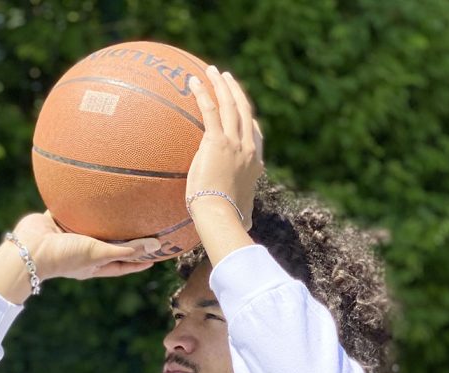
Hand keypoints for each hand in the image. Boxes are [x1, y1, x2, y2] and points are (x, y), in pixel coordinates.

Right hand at [12, 211, 160, 280]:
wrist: (30, 248)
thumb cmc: (64, 256)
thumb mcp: (99, 253)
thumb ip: (126, 249)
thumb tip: (157, 246)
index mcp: (94, 264)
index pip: (123, 264)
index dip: (139, 260)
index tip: (156, 253)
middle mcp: (83, 251)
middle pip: (109, 244)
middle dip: (124, 238)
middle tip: (142, 225)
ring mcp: (69, 236)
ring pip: (91, 226)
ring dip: (102, 218)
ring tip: (118, 204)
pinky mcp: (56, 221)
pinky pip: (70, 210)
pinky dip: (78, 202)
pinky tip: (87, 190)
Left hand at [186, 67, 264, 232]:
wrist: (221, 216)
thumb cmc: (228, 220)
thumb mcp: (241, 214)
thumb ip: (244, 213)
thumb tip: (247, 225)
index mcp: (254, 164)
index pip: (255, 134)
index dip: (248, 118)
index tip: (242, 107)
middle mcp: (248, 149)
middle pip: (244, 112)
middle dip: (236, 92)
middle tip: (226, 78)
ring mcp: (234, 143)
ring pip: (231, 105)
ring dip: (222, 85)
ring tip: (212, 71)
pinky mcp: (217, 142)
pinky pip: (210, 111)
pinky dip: (203, 93)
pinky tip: (193, 81)